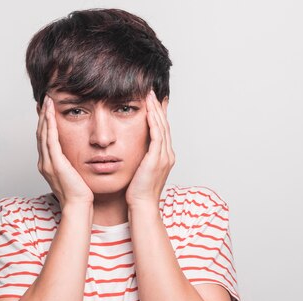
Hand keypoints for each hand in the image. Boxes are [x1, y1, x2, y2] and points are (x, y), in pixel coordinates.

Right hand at [37, 95, 93, 209]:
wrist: (78, 206)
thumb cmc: (80, 194)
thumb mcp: (75, 175)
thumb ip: (72, 164)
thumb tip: (78, 156)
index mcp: (49, 165)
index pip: (45, 140)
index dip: (45, 124)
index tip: (47, 110)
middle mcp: (45, 162)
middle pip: (40, 134)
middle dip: (42, 116)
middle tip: (44, 100)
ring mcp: (48, 163)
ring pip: (43, 134)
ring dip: (44, 116)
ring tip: (47, 101)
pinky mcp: (55, 163)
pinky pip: (50, 140)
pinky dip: (49, 125)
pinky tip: (50, 114)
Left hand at [126, 90, 174, 208]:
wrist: (142, 205)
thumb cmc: (138, 192)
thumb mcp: (141, 170)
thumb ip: (141, 157)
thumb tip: (135, 149)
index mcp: (165, 157)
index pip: (163, 130)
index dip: (159, 115)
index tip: (154, 101)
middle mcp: (168, 155)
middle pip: (165, 125)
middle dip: (159, 108)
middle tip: (153, 92)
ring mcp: (164, 157)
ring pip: (162, 128)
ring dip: (156, 110)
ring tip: (150, 96)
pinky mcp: (156, 159)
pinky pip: (156, 136)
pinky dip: (153, 122)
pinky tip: (148, 111)